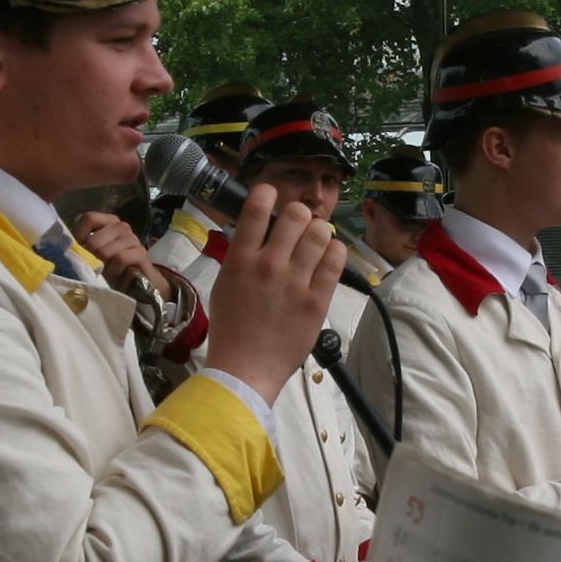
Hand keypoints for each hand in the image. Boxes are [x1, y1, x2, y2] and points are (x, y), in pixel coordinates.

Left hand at [73, 211, 159, 297]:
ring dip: (104, 267)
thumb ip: (82, 246)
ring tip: (109, 273)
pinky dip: (114, 271)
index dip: (80, 236)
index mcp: (109, 222)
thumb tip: (69, 246)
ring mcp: (132, 238)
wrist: (137, 286)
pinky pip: (119, 259)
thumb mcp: (93, 255)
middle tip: (98, 268)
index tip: (82, 252)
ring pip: (105, 251)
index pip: (89, 218)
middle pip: (94, 240)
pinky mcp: (140, 252)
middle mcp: (121, 226)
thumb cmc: (111, 269)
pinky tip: (118, 276)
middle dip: (92, 258)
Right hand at [199, 184, 350, 402]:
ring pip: (320, 233)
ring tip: (315, 243)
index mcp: (241, 259)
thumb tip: (259, 233)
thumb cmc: (231, 329)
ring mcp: (295, 282)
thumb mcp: (225, 284)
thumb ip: (242, 256)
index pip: (257, 207)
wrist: (245, 369)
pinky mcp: (316, 300)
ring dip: (319, 232)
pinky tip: (328, 257)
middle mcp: (269, 265)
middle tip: (298, 227)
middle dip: (299, 215)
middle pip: (297, 215)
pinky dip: (335, 252)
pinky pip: (335, 262)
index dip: (267, 193)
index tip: (270, 196)